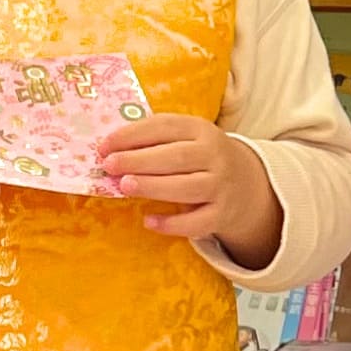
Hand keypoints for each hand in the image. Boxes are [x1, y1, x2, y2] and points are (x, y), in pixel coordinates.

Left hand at [99, 115, 280, 266]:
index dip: (132, 135)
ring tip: (125, 186)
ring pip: (188, 187)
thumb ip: (155, 140)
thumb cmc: (201, 159)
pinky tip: (149, 221)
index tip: (103, 146)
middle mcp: (215, 155)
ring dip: (154, 186)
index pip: (165, 127)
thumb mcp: (187, 139)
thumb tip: (109, 150)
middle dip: (140, 161)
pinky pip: (197, 222)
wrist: (246, 185)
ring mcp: (221, 186)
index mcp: (202, 130)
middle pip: (177, 157)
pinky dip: (172, 224)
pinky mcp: (222, 214)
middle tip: (110, 166)